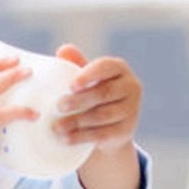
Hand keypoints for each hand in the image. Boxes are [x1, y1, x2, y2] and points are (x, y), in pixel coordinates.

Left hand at [54, 45, 143, 188]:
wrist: (108, 127)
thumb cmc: (93, 94)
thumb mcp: (85, 79)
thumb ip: (75, 64)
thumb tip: (63, 49)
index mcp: (119, 68)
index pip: (106, 67)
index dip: (89, 75)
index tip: (71, 85)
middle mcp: (131, 87)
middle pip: (103, 93)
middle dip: (79, 101)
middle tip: (58, 106)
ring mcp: (132, 110)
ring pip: (103, 115)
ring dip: (77, 121)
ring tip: (56, 126)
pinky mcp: (127, 131)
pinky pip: (104, 134)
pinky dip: (83, 137)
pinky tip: (66, 138)